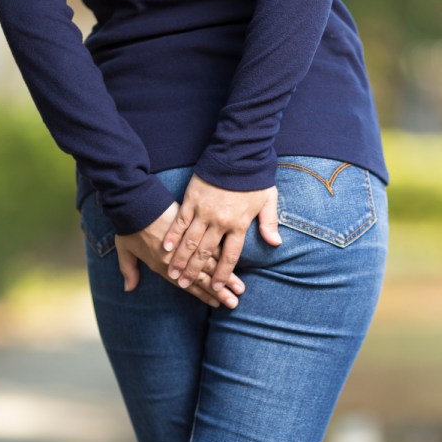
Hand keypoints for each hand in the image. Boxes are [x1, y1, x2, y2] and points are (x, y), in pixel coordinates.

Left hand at [115, 201, 244, 308]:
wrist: (134, 203)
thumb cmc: (128, 226)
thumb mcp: (124, 250)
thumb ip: (128, 270)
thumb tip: (128, 290)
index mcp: (161, 266)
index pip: (187, 285)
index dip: (202, 295)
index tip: (216, 304)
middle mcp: (177, 260)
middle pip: (203, 279)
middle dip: (220, 292)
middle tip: (234, 303)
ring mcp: (187, 245)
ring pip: (211, 265)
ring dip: (227, 277)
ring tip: (240, 289)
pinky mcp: (194, 228)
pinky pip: (212, 245)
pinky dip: (223, 256)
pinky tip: (234, 264)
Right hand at [162, 173, 281, 291]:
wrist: (238, 153)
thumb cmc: (254, 178)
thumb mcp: (268, 200)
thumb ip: (269, 223)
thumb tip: (276, 243)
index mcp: (239, 224)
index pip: (230, 255)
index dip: (224, 274)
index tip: (217, 288)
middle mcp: (220, 221)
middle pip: (206, 252)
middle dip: (195, 271)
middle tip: (184, 284)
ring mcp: (204, 211)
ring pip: (190, 240)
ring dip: (181, 258)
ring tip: (173, 273)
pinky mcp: (192, 200)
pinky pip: (180, 221)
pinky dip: (173, 235)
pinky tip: (166, 248)